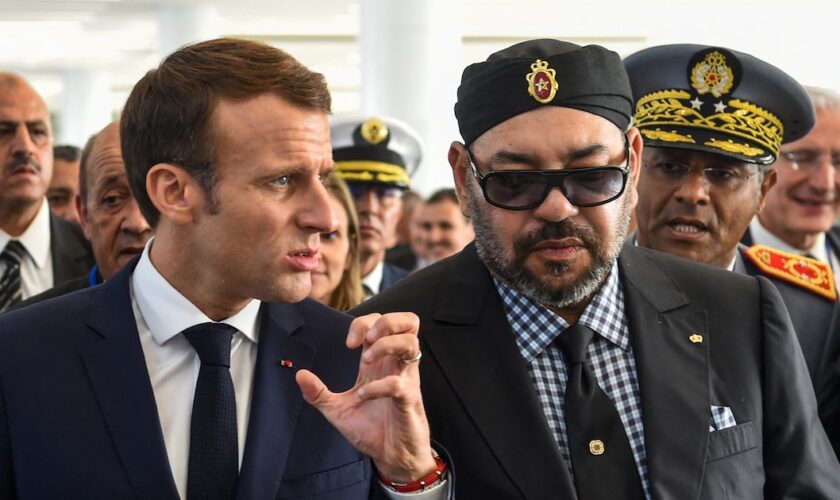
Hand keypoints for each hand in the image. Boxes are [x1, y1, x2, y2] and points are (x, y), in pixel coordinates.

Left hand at [296, 312, 435, 481]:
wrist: (390, 457)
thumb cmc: (371, 430)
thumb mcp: (338, 410)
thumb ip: (318, 393)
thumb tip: (299, 374)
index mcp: (380, 362)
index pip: (382, 322)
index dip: (364, 323)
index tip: (348, 343)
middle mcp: (396, 365)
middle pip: (408, 321)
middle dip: (384, 322)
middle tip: (365, 342)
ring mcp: (406, 380)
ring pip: (412, 342)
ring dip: (385, 346)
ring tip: (368, 362)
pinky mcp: (409, 400)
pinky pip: (400, 383)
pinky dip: (379, 385)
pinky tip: (364, 395)